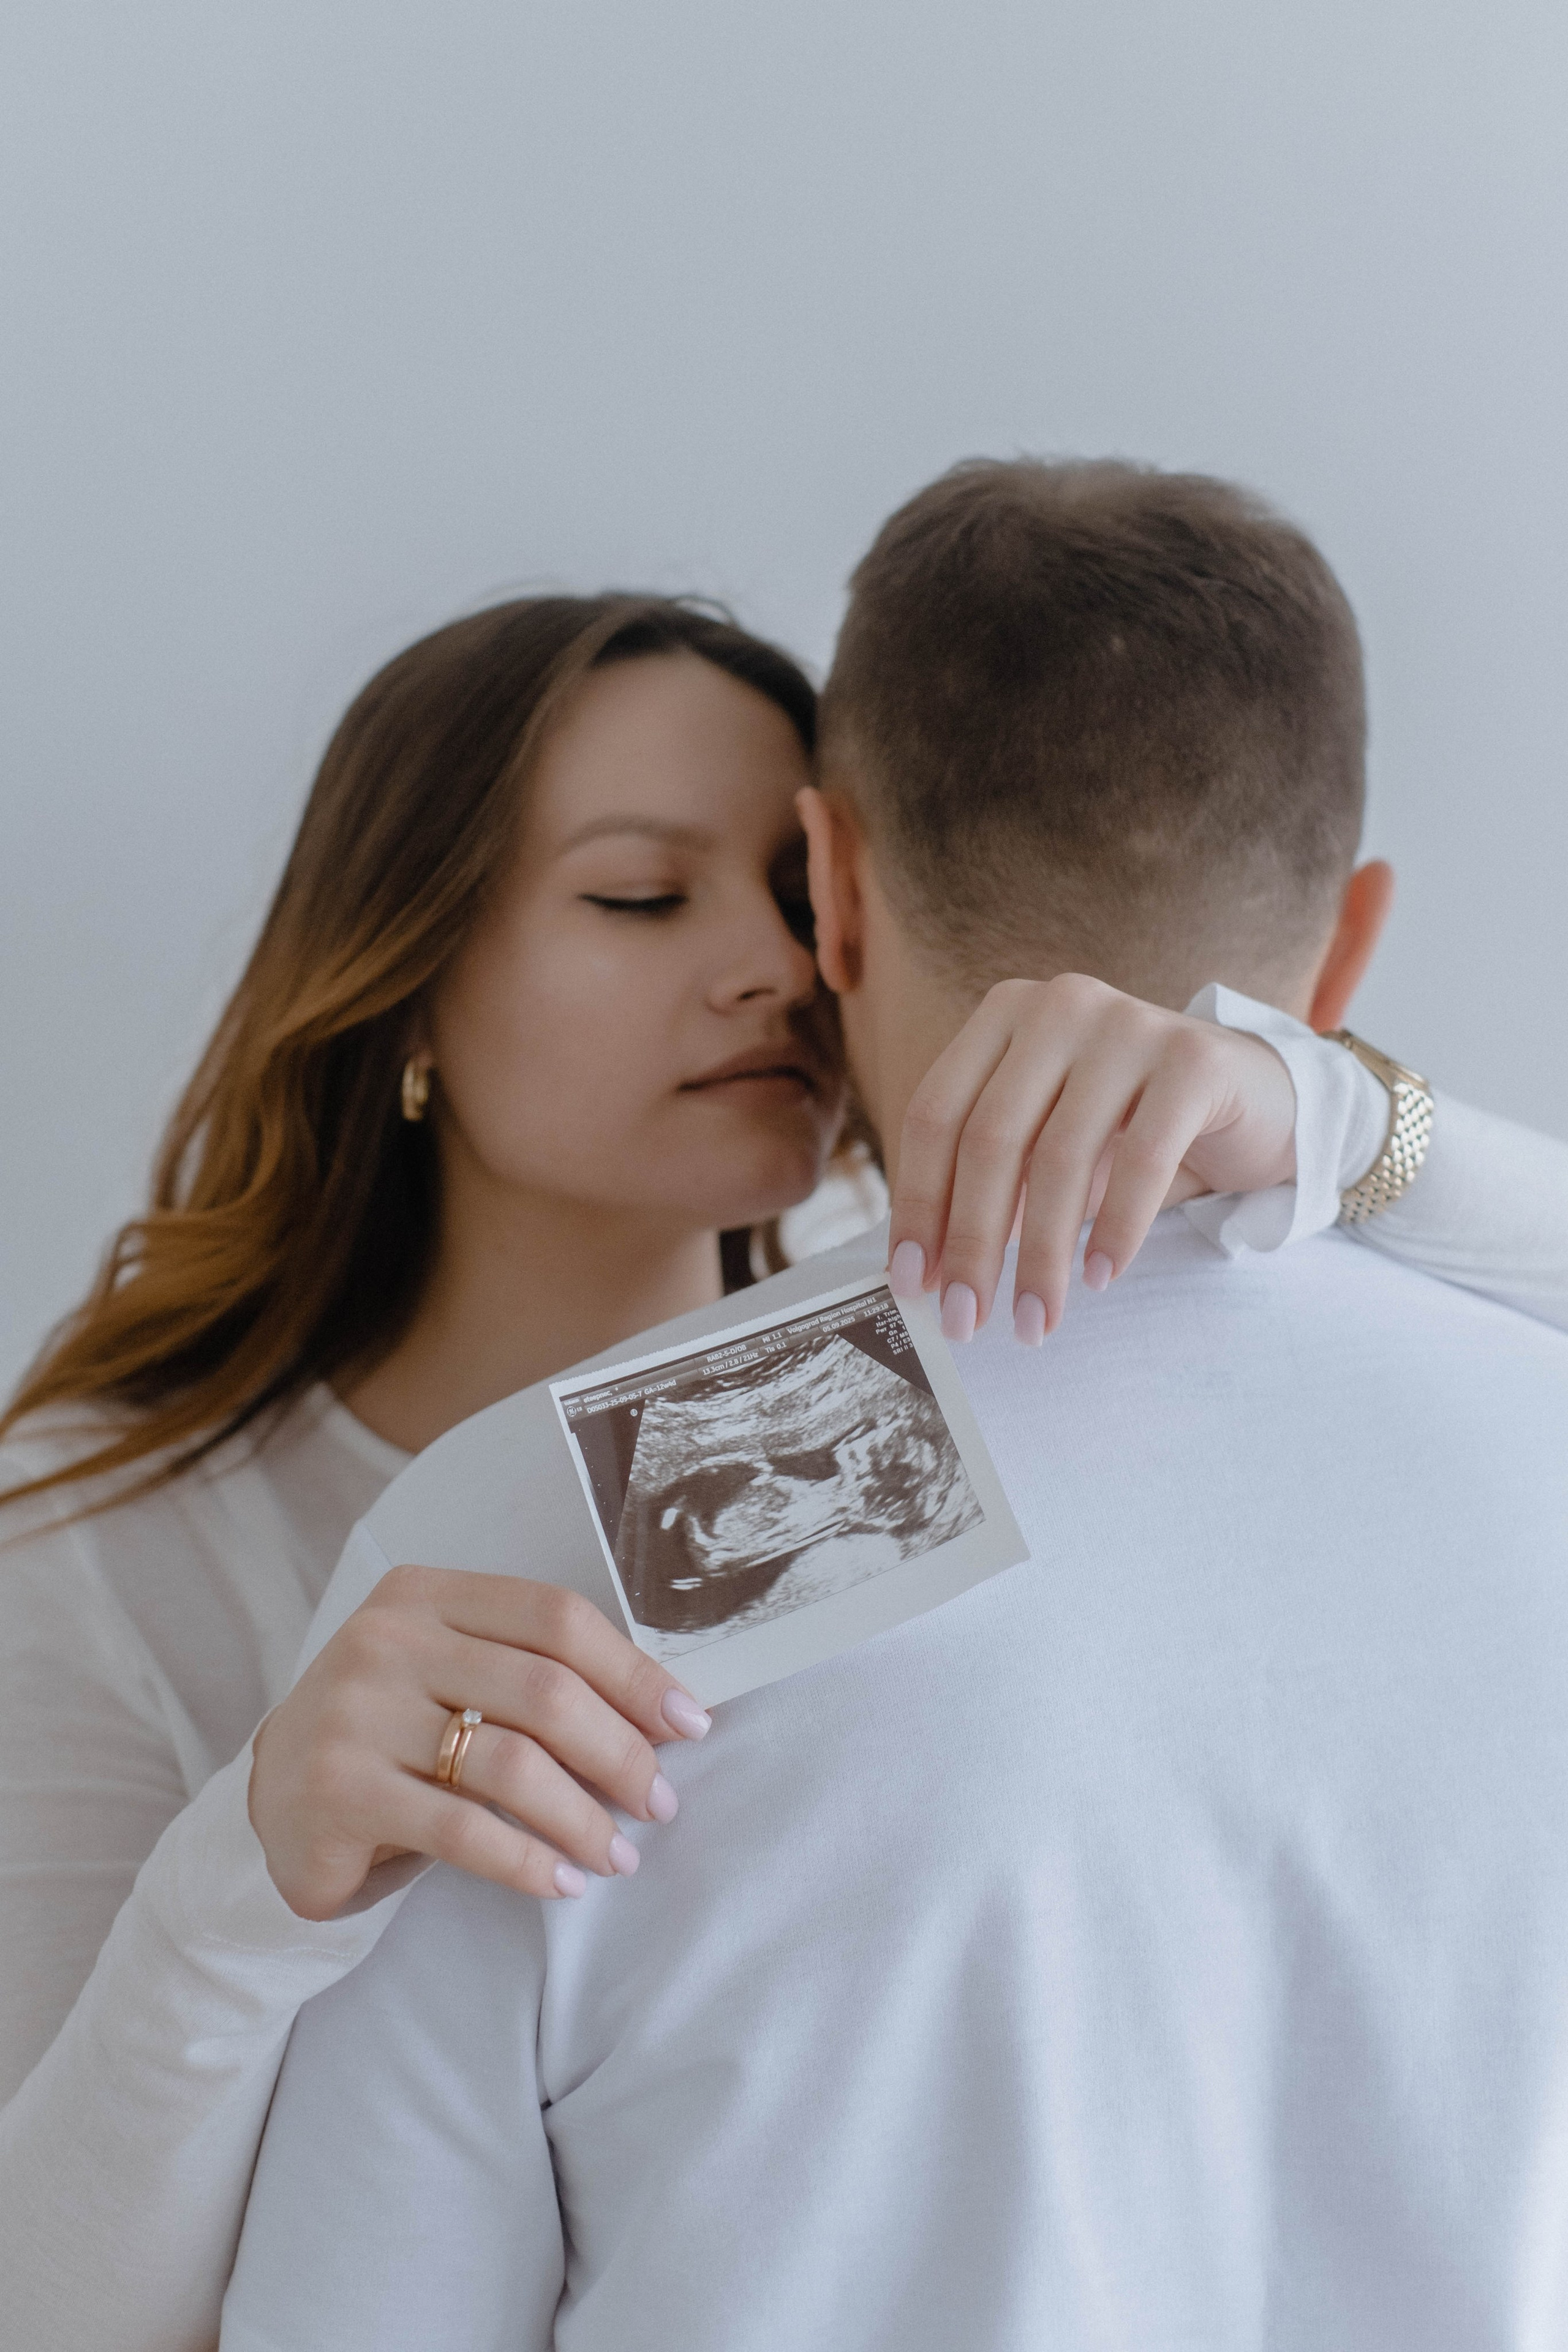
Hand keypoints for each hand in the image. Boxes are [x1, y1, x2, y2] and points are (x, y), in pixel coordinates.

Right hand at [249, 1567, 710, 1919]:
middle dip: (620, 1753)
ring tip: (619, 1856)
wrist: (277, 1801)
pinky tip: (561, 1883)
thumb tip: (664, 1711)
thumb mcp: (454, 1676)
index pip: (555, 1617)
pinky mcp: (337, 1790)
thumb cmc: (395, 1736)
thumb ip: (534, 1674)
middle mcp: (385, 1640)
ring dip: (582, 1818)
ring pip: (510, 1765)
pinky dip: (526, 1861)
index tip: (688, 1722)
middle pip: (544, 1690)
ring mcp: (354, 1713)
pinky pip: (462, 1830)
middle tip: (659, 1803)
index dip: (632, 1671)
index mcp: (425, 1593)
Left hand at [888, 973, 1296, 1340]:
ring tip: (1034, 1321)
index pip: (935, 1114)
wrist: (1255, 1098)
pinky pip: (1143, 1157)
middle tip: (965, 1322)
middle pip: (989, 1138)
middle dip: (972, 1243)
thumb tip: (924, 1275)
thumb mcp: (1046, 1147)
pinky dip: (1116, 1227)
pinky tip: (1099, 1278)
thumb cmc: (1128, 1130)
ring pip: (1060, 1155)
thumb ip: (988, 1189)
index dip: (916, 1203)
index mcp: (1003, 1014)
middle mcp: (1058, 1005)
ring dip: (1041, 1255)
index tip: (910, 1285)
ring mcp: (1128, 1023)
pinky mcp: (1194, 1058)